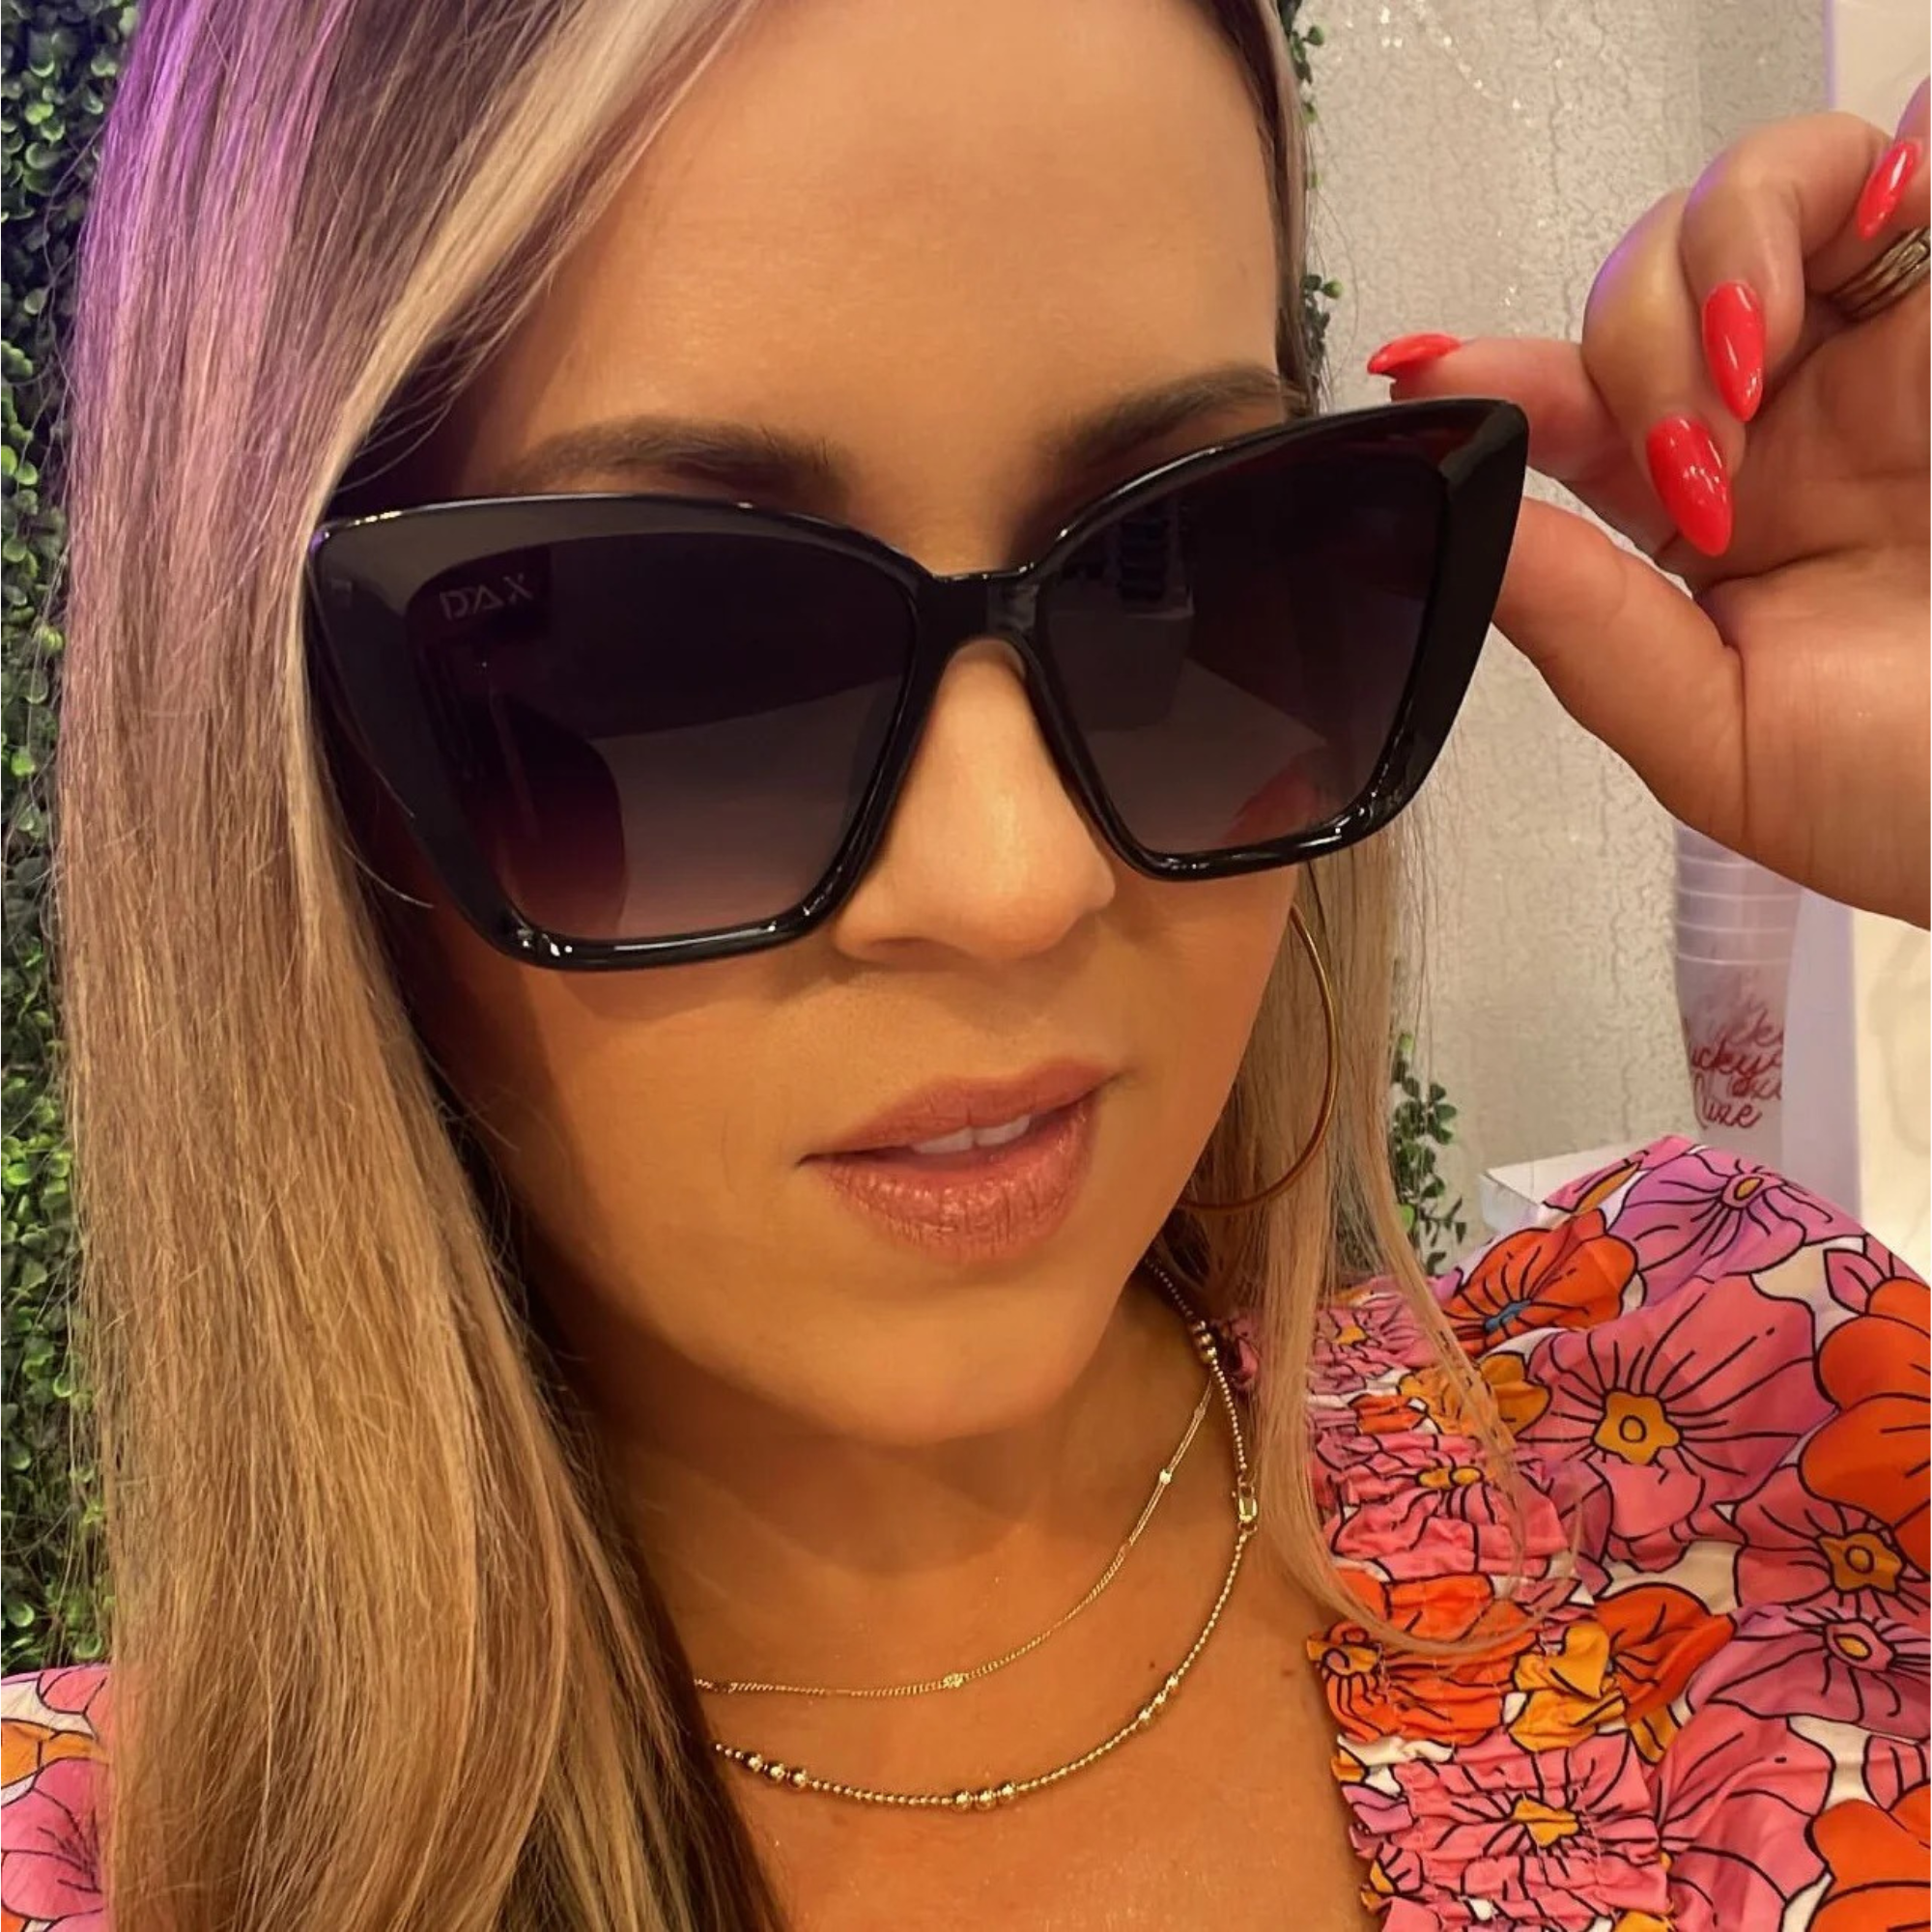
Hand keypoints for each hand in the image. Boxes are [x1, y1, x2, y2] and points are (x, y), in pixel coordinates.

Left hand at [1374, 82, 1928, 928]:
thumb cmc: (1916, 792)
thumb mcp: (1715, 742)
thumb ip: (1585, 631)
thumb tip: (1461, 531)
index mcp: (1705, 525)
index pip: (1569, 415)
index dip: (1489, 380)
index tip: (1419, 373)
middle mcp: (1782, 423)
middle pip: (1637, 292)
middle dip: (1623, 351)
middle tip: (1688, 460)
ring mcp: (1877, 348)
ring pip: (1741, 207)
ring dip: (1704, 269)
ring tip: (1741, 369)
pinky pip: (1891, 163)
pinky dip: (1830, 192)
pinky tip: (1814, 283)